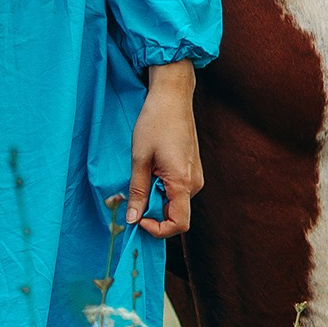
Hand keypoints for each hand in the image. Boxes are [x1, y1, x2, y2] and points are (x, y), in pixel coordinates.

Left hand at [125, 61, 203, 236]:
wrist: (173, 97)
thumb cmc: (155, 123)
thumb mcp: (139, 158)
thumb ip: (138, 192)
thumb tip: (132, 219)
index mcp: (183, 182)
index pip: (179, 224)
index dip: (158, 229)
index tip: (138, 218)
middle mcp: (195, 183)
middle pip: (175, 214)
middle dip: (152, 212)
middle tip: (132, 196)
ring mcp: (196, 176)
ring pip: (175, 202)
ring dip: (156, 198)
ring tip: (142, 175)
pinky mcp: (192, 169)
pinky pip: (177, 189)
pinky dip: (161, 188)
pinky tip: (151, 168)